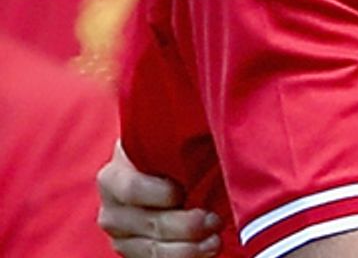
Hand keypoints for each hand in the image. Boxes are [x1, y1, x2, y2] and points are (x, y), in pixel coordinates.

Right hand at [97, 142, 220, 257]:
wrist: (167, 173)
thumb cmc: (173, 153)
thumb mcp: (172, 143)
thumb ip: (184, 144)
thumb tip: (216, 139)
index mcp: (115, 176)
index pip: (131, 189)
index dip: (161, 193)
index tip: (185, 191)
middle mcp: (113, 210)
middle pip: (148, 223)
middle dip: (186, 225)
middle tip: (214, 220)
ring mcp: (123, 237)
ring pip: (152, 250)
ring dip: (188, 249)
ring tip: (214, 240)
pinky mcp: (137, 253)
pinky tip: (206, 250)